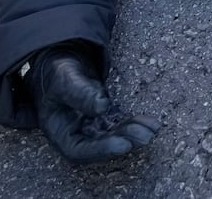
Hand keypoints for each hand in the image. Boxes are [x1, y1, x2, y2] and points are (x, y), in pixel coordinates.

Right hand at [30, 47, 160, 164]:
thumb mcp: (65, 78)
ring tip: (153, 129)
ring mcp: (91, 127)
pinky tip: (153, 123)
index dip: (101, 151)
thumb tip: (102, 106)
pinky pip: (121, 124)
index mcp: (58, 131)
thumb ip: (80, 92)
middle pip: (100, 145)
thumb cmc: (58, 71)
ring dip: (133, 133)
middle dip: (124, 140)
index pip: (78, 150)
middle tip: (145, 136)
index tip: (123, 145)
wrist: (62, 61)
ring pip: (113, 135)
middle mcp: (75, 134)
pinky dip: (136, 123)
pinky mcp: (104, 118)